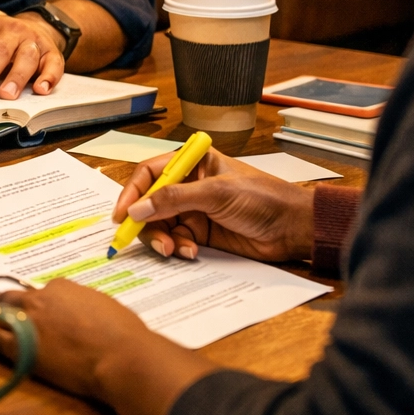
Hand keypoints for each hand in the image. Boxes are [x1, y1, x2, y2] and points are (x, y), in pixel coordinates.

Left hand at [0, 281, 216, 414]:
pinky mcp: (20, 346)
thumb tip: (85, 319)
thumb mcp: (105, 310)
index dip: (40, 307)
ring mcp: (27, 320)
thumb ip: (87, 309)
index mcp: (62, 287)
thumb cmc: (124, 334)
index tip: (44, 318)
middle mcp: (40, 298)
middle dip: (9, 308)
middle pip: (12, 298)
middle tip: (9, 321)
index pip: (41, 293)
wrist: (122, 356)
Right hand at [113, 148, 314, 262]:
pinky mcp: (200, 233)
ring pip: (159, 224)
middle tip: (148, 240)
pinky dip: (177, 248)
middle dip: (146, 222)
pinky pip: (175, 240)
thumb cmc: (261, 198)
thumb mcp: (215, 193)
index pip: (149, 173)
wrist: (292, 228)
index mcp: (191, 162)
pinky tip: (190, 252)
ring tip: (173, 250)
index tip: (121, 215)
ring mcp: (193, 210)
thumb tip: (136, 210)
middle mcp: (187, 184)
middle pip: (149, 202)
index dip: (132, 193)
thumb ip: (173, 200)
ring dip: (162, 238)